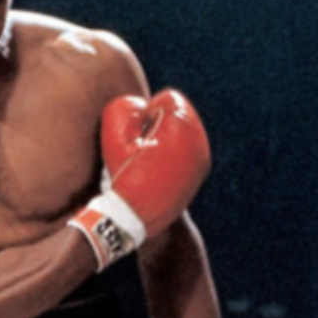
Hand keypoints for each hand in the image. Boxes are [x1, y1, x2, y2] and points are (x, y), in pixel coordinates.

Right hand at [68, 90, 210, 268]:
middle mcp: (200, 142)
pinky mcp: (199, 174)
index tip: (138, 135)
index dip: (147, 113)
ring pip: (181, 134)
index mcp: (184, 128)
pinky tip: (156, 170)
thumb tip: (146, 107)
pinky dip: (171, 155)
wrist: (135, 218)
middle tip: (142, 148)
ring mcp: (202, 160)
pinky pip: (184, 151)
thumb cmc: (122, 175)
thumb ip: (128, 107)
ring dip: (165, 140)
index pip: (169, 99)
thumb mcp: (115, 134)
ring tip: (148, 161)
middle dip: (159, 125)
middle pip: (178, 116)